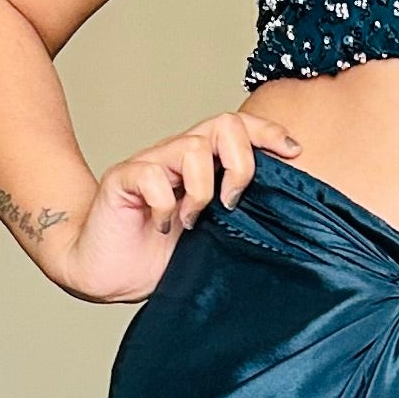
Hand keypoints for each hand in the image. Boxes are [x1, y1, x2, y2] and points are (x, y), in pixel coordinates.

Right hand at [42, 108, 302, 302]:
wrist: (105, 273)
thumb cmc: (155, 256)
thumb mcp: (210, 236)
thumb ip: (236, 217)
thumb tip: (286, 216)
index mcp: (202, 166)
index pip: (239, 128)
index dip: (268, 132)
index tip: (292, 152)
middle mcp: (177, 157)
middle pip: (223, 124)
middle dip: (241, 163)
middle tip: (231, 202)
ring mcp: (150, 165)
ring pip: (193, 148)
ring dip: (201, 191)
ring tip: (190, 222)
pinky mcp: (124, 180)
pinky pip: (153, 176)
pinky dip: (166, 206)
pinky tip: (164, 226)